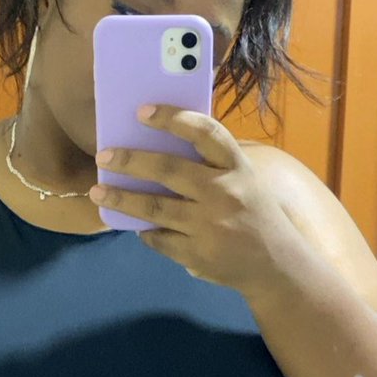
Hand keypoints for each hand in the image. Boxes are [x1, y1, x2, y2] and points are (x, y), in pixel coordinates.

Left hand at [89, 103, 298, 295]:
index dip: (173, 118)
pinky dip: (145, 231)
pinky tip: (134, 224)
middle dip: (131, 160)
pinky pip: (160, 239)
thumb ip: (213, 164)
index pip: (205, 133)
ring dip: (122, 198)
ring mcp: (210, 226)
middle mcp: (224, 193)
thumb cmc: (255, 213)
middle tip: (104, 155)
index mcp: (237, 167)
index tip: (142, 111)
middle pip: (169, 170)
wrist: (278, 266)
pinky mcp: (198, 254)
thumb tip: (160, 144)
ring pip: (155, 208)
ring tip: (98, 191)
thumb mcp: (246, 180)